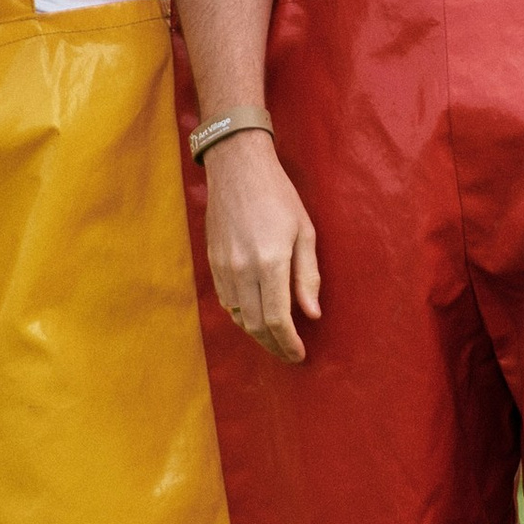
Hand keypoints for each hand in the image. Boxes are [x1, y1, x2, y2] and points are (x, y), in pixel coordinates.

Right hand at [201, 128, 320, 364]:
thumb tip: (311, 314)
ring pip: (238, 317)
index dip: (289, 344)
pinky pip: (227, 301)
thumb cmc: (279, 195)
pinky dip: (242, 315)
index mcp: (270, 261)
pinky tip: (256, 315)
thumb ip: (307, 276)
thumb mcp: (305, 232)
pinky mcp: (213, 262)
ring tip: (276, 338)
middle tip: (290, 354)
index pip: (277, 320)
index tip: (300, 354)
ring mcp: (223, 267)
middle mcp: (242, 269)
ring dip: (258, 334)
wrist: (237, 168)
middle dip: (274, 346)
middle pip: (255, 326)